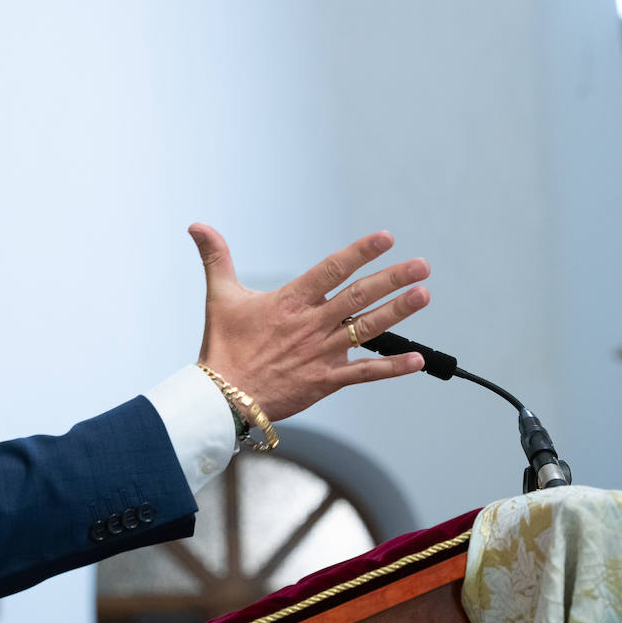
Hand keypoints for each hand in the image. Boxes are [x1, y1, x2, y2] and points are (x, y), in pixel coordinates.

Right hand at [189, 224, 429, 422]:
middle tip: (420, 265)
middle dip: (392, 278)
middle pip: (358, 296)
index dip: (359, 252)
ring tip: (423, 294)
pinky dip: (392, 367)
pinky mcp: (326, 380)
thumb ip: (215, 257)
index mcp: (290, 302)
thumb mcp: (219, 296)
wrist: (223, 396)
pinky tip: (417, 359)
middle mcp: (311, 324)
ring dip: (398, 311)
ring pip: (367, 329)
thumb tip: (197, 225)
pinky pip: (365, 373)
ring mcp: (322, 353)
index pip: (330, 270)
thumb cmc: (223, 346)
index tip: (385, 238)